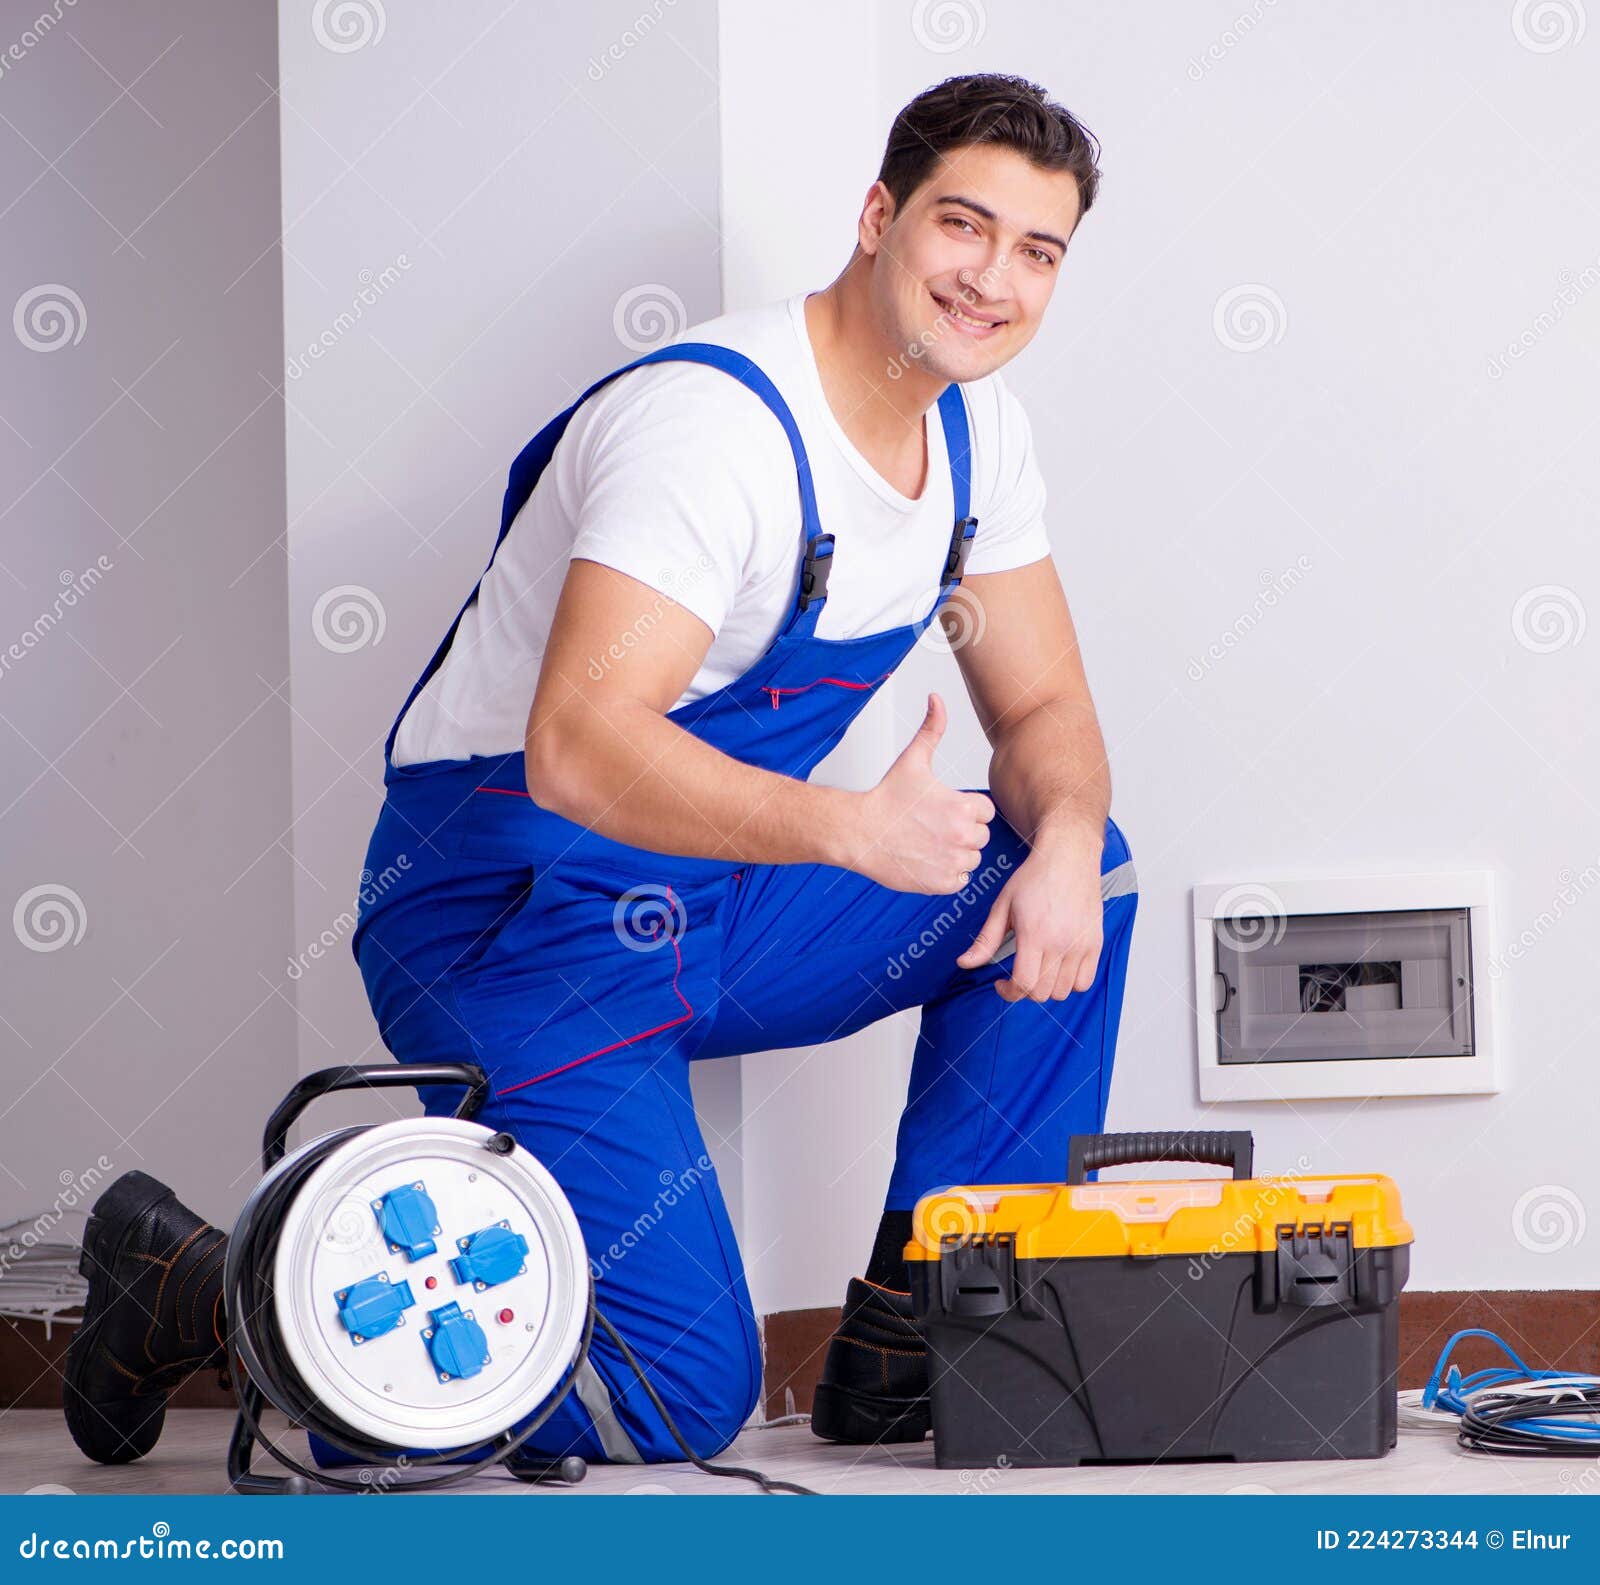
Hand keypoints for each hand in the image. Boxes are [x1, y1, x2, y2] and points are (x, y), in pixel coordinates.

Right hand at [845, 694, 993, 893]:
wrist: (859, 832)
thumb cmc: (886, 798)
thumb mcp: (913, 759)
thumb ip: (932, 728)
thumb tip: (936, 698)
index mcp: (963, 807)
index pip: (985, 812)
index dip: (966, 809)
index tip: (944, 809)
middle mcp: (962, 836)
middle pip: (980, 837)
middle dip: (961, 832)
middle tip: (932, 826)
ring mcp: (952, 862)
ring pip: (971, 860)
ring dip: (955, 853)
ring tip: (928, 842)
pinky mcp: (941, 884)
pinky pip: (959, 881)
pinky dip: (946, 874)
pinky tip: (927, 859)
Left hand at [956, 827, 1103, 1000]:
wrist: (1068, 857)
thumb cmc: (1034, 877)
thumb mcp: (1002, 906)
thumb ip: (986, 940)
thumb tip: (964, 963)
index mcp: (1034, 934)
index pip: (1023, 984)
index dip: (1008, 992)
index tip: (1001, 984)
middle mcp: (1061, 943)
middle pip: (1042, 993)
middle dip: (1024, 990)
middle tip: (1017, 974)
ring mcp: (1081, 945)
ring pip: (1063, 991)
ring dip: (1047, 988)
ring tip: (1038, 969)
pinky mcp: (1095, 943)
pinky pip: (1084, 981)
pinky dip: (1070, 983)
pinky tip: (1058, 968)